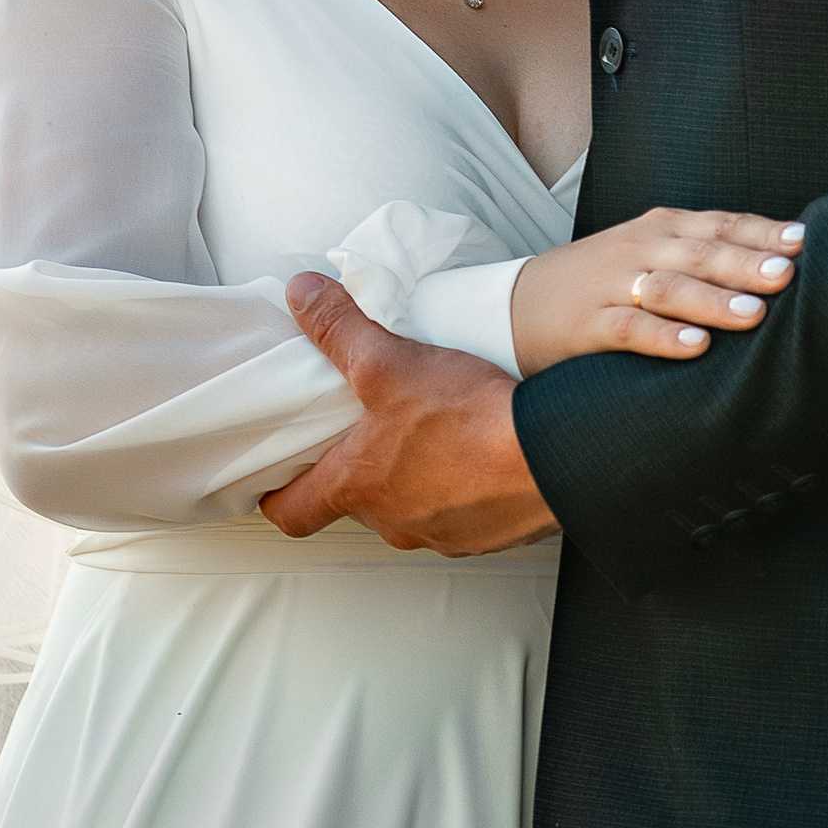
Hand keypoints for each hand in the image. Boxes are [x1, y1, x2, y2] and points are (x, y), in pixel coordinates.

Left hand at [261, 279, 555, 553]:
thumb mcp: (388, 360)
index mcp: (359, 485)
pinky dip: (459, 485)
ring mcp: (442, 531)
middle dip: (357, 470)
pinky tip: (473, 448)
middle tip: (364, 432)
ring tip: (428, 431)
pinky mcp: (485, 531)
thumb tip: (304, 297)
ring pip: (409, 507)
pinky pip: (460, 512)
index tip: (275, 483)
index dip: (278, 497)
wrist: (552, 455)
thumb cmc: (472, 422)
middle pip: (355, 505)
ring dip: (411, 476)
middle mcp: (395, 519)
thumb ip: (339, 328)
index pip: (294, 513)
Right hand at [508, 206, 802, 373]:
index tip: (804, 243)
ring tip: (753, 313)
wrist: (516, 304)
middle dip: (745, 263)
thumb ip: (702, 257)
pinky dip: (662, 336)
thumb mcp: (648, 255)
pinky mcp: (587, 323)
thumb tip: (779, 268)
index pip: (719, 225)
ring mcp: (611, 285)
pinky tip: (694, 346)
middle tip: (787, 275)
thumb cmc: (600, 282)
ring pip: (668, 288)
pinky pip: (629, 328)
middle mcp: (638, 249)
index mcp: (660, 229)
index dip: (761, 232)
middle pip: (699, 253)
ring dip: (712, 300)